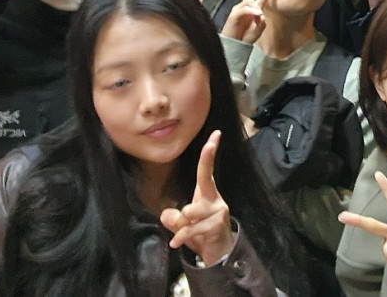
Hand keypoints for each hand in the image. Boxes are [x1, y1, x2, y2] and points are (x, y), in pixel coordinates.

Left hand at [160, 131, 234, 264]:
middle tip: (185, 216)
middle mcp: (215, 198)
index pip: (207, 169)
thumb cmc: (201, 232)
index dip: (210, 152)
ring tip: (181, 235)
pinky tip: (176, 243)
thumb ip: (174, 219)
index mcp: (207, 193)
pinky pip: (192, 229)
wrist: (219, 252)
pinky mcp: (217, 225)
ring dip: (182, 226)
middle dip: (186, 206)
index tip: (216, 133)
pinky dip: (181, 237)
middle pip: (201, 186)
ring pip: (191, 212)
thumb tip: (167, 216)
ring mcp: (219, 211)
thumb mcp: (183, 224)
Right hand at [221, 0, 270, 42]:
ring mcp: (239, 9)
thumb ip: (261, 22)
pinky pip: (244, 9)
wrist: (235, 45)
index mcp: (254, 8)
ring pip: (250, 1)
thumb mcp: (258, 30)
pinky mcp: (233, 14)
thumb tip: (259, 13)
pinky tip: (256, 15)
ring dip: (256, 9)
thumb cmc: (246, 37)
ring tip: (258, 18)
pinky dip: (252, 11)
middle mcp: (246, 6)